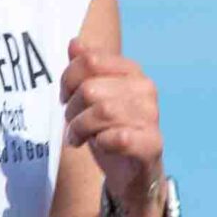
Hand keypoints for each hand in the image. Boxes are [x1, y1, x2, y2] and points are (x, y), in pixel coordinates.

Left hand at [62, 39, 163, 203]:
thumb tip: (74, 43)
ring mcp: (151, 116)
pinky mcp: (151, 144)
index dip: (68, 79)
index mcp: (132, 71)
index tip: (65, 97)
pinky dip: (101, 143)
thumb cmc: (110, 131)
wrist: (133, 173)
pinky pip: (117, 137)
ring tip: (77, 138)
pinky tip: (99, 146)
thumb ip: (85, 71)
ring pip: (101, 112)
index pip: (90, 60)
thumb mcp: (93, 98)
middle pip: (90, 88)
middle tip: (72, 124)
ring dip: (80, 128)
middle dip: (72, 109)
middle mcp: (145, 89)